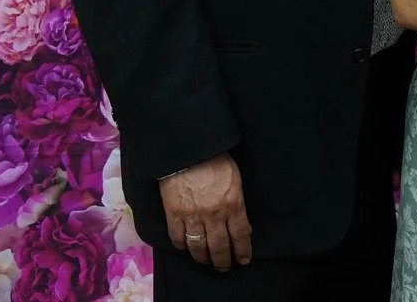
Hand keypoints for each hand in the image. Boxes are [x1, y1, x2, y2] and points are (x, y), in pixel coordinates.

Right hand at [159, 153, 251, 270]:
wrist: (188, 150)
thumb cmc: (215, 160)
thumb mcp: (235, 180)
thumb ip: (238, 204)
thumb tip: (242, 226)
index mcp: (232, 204)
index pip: (240, 235)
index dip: (242, 251)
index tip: (243, 259)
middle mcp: (214, 214)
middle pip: (219, 246)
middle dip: (223, 260)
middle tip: (224, 266)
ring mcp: (192, 216)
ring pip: (198, 247)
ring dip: (203, 258)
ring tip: (206, 261)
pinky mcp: (174, 214)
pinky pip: (178, 237)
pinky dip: (182, 246)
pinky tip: (186, 248)